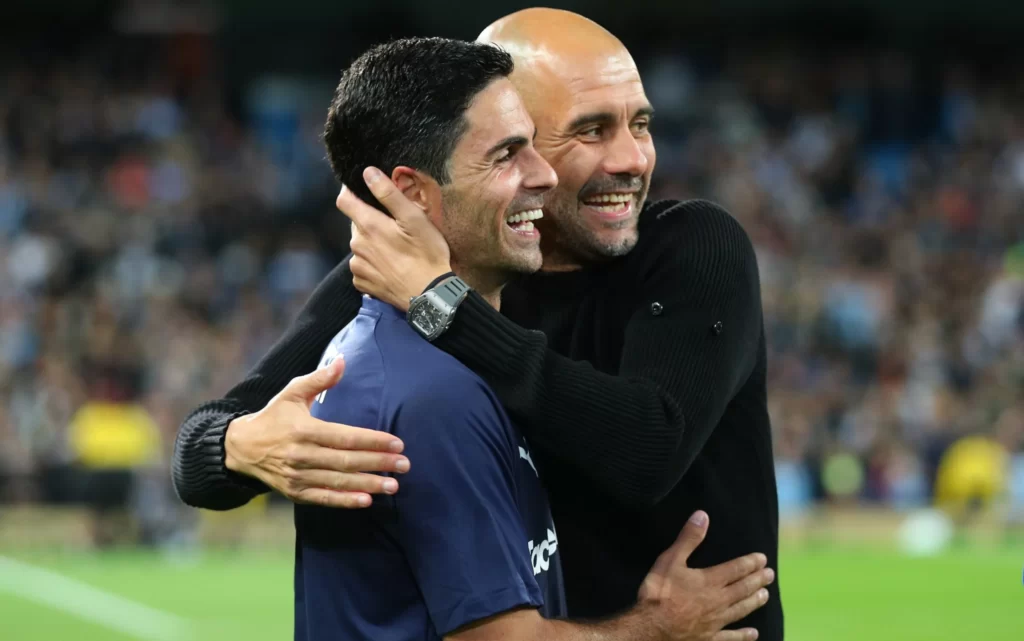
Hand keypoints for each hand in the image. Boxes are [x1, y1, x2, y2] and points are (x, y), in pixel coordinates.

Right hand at [224, 358, 410, 507]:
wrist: (241, 448)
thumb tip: (343, 360)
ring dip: (368, 484)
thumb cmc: (273, 416)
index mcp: (304, 430)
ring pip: (338, 482)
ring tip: (394, 485)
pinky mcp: (295, 493)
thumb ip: (319, 378)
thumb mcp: (292, 392)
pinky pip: (324, 498)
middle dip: (379, 463)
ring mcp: (297, 476)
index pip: (345, 437)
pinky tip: (367, 500)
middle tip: (405, 465)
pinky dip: (345, 501)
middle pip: (347, 461)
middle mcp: (301, 455)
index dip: (373, 441)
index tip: (397, 443)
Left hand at [336, 166, 451, 310]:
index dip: (351, 192)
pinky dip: (373, 264)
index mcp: (368, 226)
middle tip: (395, 227)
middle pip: (356, 224)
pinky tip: (391, 267)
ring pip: (360, 246)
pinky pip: (363, 267)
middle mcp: (356, 245)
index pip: (344, 200)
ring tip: (396, 251)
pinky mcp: (363, 284)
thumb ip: (388, 194)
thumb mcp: (414, 219)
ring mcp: (358, 267)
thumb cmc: (427, 254)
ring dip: (372, 244)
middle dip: (371, 222)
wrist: (430, 296)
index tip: (362, 190)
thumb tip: (367, 172)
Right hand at [639, 511, 773, 640]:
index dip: (750, 563)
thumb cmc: (659, 593)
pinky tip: (753, 633)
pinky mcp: (709, 638)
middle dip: (757, 580)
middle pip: (743, 588)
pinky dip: (743, 635)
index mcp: (710, 581)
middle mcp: (718, 600)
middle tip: (770, 574)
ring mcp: (715, 621)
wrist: (651, 628)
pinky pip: (731, 637)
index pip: (736, 569)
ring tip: (766, 595)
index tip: (763, 558)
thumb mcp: (670, 560)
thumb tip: (702, 516)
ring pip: (741, 609)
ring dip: (754, 601)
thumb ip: (688, 539)